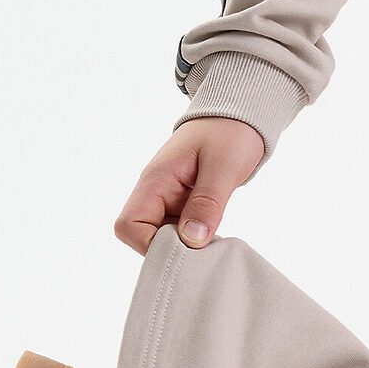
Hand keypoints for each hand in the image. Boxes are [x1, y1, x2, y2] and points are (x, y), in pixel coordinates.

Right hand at [114, 118, 265, 255]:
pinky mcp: (181, 206)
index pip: (129, 226)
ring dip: (184, 247)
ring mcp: (167, 201)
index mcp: (155, 181)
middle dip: (170, 250)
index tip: (186, 248)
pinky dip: (193, 240)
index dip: (151, 246)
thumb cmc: (230, 134)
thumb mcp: (223, 167)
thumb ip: (207, 203)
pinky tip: (213, 237)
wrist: (239, 116)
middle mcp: (154, 193)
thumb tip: (192, 240)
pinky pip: (178, 232)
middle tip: (204, 251)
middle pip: (141, 237)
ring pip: (160, 238)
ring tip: (212, 243)